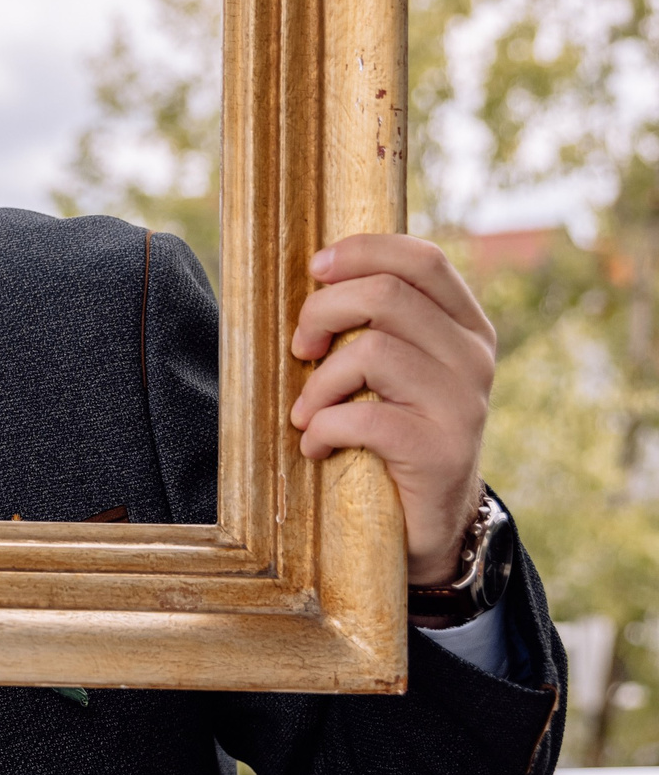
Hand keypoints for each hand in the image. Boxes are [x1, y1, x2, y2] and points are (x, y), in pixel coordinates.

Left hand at [289, 234, 495, 585]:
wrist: (426, 522)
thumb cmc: (392, 431)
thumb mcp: (390, 368)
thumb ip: (375, 322)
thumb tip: (317, 273)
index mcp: (465, 326)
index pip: (423, 260)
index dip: (362, 251)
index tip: (315, 270)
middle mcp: (473, 358)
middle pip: (386, 295)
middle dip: (322, 312)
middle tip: (300, 349)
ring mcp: (463, 405)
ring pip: (371, 352)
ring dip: (318, 382)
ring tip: (307, 411)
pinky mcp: (442, 452)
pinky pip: (365, 417)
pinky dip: (323, 428)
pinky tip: (315, 444)